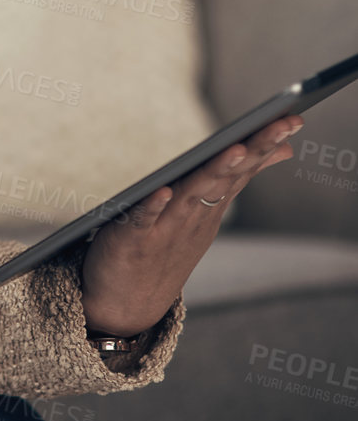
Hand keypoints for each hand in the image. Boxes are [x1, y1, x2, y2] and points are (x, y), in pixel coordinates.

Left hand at [80, 114, 302, 336]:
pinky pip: (143, 219)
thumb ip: (234, 179)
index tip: (293, 118)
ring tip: (235, 148)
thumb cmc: (165, 247)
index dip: (266, 142)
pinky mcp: (132, 239)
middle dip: (253, 149)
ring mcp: (165, 228)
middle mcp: (194, 215)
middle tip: (279, 125)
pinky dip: (153, 206)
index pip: (243, 168)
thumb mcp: (207, 212)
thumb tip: (282, 147)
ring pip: (193, 194)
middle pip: (225, 176)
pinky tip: (162, 190)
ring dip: (214, 173)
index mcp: (210, 206)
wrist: (126, 302)